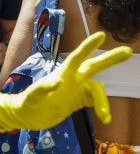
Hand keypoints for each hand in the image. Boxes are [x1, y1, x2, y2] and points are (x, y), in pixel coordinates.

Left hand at [0, 32, 132, 131]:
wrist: (26, 117)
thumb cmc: (26, 104)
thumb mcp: (30, 98)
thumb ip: (41, 89)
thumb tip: (59, 82)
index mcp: (61, 74)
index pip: (77, 58)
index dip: (88, 47)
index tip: (101, 36)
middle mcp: (72, 79)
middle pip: (94, 66)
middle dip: (110, 59)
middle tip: (128, 51)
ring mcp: (76, 90)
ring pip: (97, 89)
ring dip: (103, 102)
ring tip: (104, 116)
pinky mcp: (79, 101)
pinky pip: (96, 102)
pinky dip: (102, 108)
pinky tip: (105, 118)